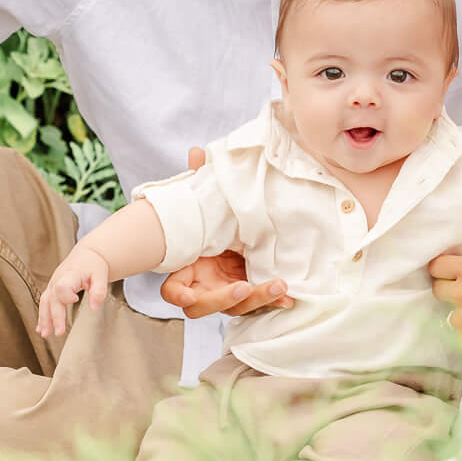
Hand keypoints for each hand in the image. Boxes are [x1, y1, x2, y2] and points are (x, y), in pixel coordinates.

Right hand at [37, 246, 112, 338]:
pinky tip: (41, 329)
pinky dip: (42, 316)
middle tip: (59, 332)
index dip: (66, 295)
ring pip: (44, 301)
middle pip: (52, 298)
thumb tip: (94, 308)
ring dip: (44, 318)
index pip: (62, 286)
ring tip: (45, 334)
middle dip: (54, 316)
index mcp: (71, 274)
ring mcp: (53, 284)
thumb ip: (99, 291)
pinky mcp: (52, 288)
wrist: (87, 254)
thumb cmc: (94, 265)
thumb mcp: (101, 276)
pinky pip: (44, 302)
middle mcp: (58, 279)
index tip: (75, 300)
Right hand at [158, 147, 292, 318]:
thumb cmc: (211, 220)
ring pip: (234, 307)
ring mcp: (224, 293)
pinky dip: (272, 301)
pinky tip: (288, 298)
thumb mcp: (207, 201)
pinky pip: (257, 303)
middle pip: (203, 306)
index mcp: (186, 268)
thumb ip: (200, 181)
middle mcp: (203, 286)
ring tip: (277, 287)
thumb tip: (197, 152)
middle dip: (223, 299)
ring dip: (255, 299)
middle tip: (242, 287)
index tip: (187, 293)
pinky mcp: (247, 294)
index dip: (178, 293)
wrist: (235, 231)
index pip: (173, 288)